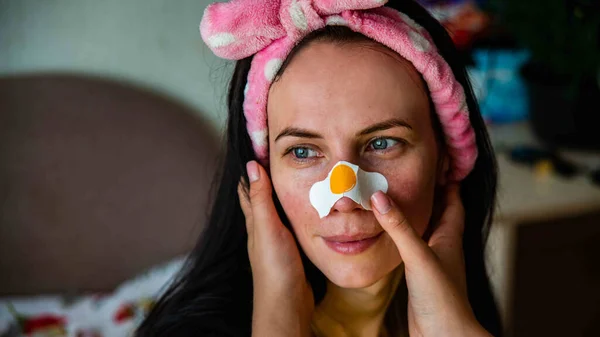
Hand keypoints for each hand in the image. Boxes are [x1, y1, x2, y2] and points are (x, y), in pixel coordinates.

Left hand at [238, 160, 313, 336]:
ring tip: (295, 178)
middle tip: (278, 158)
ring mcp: (277, 240)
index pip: (249, 189)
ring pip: (278, 211)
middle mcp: (263, 229)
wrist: (287, 303)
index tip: (259, 148)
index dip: (251, 169)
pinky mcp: (291, 251)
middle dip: (267, 179)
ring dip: (283, 195)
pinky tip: (307, 211)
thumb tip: (251, 167)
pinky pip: (292, 225)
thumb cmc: (275, 267)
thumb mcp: (268, 228)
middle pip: (262, 198)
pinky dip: (297, 213)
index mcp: (255, 221)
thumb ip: (261, 200)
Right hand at [370, 185, 491, 336]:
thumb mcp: (418, 257)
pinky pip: (413, 247)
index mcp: (449, 237)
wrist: (445, 335)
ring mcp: (432, 261)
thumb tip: (379, 197)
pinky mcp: (420, 275)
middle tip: (413, 175)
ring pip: (425, 230)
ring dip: (415, 214)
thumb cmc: (442, 298)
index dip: (448, 181)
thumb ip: (399, 228)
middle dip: (430, 193)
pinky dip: (404, 236)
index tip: (438, 162)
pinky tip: (392, 235)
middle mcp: (443, 246)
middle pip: (440, 213)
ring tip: (398, 198)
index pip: (453, 201)